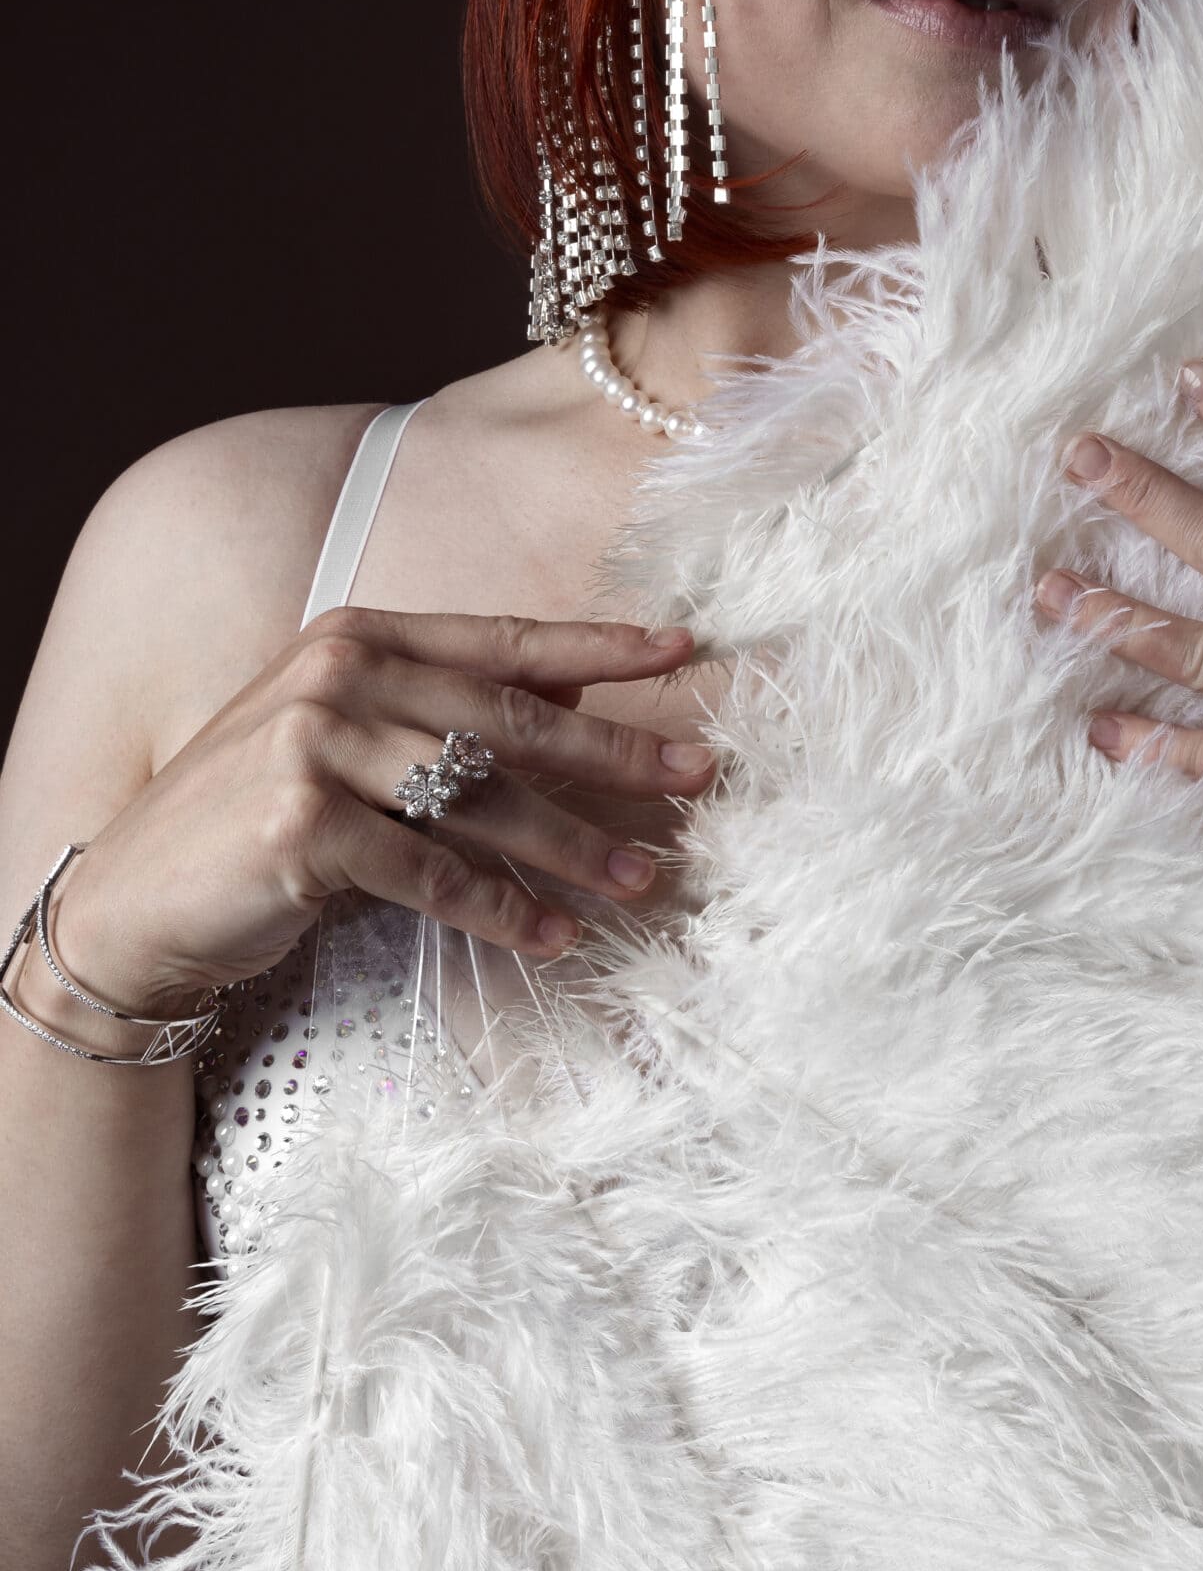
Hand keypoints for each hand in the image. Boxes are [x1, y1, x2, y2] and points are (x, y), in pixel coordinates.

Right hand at [42, 610, 715, 1021]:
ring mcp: (316, 746)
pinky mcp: (304, 826)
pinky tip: (555, 932)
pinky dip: (502, 908)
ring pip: (484, 798)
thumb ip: (449, 708)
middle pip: (512, 719)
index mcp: (362, 638)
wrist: (136, 900)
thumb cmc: (262, 815)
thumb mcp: (353, 737)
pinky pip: (434, 872)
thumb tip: (579, 696)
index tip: (685, 651)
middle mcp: (340, 676)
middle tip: (696, 776)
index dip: (601, 646)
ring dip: (574, 847)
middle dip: (615, 755)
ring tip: (643, 880)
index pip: (505, 640)